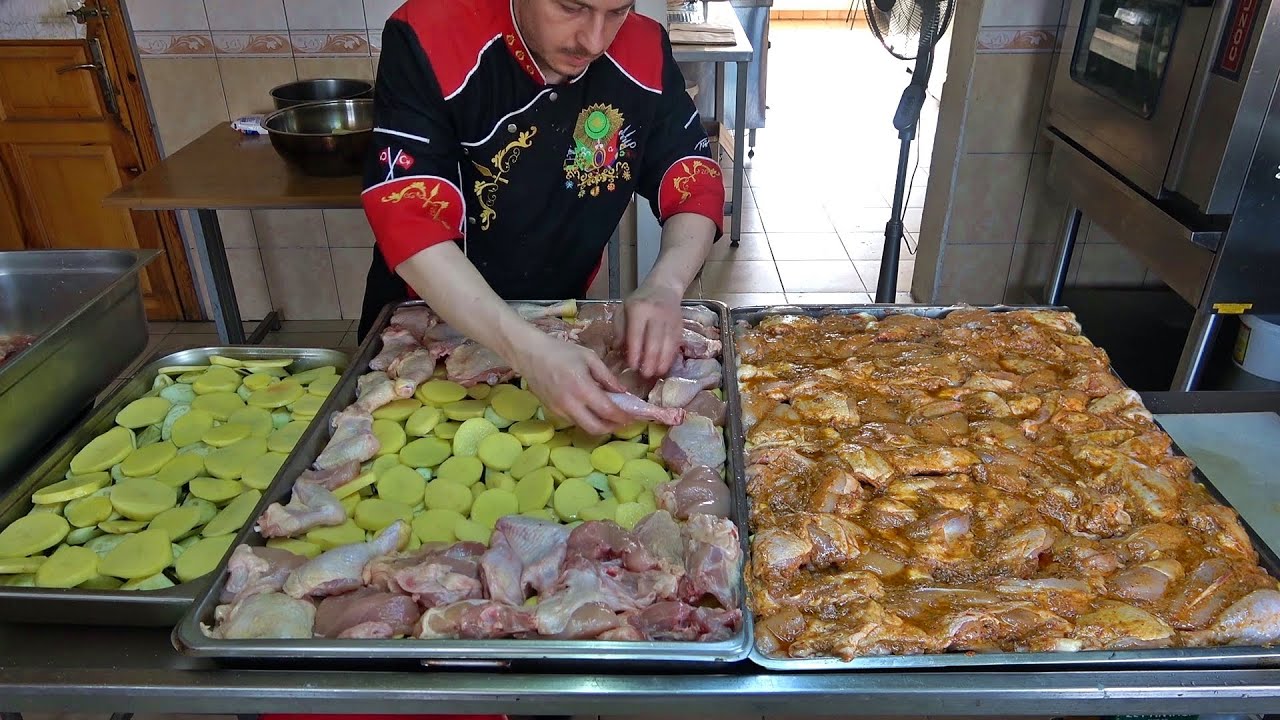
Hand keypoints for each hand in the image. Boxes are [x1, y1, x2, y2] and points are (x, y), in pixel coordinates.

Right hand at [510, 333, 630, 435]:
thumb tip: (622, 392)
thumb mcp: (589, 357)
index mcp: (582, 388)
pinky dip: (586, 419)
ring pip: (584, 427)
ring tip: (609, 415)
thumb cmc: (561, 351)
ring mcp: (559, 410)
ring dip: (599, 425)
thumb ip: (607, 376)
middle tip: (622, 420)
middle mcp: (570, 403)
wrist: (529, 354)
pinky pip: (574, 421)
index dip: (622, 417)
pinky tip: (591, 409)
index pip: (607, 411)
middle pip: (596, 428)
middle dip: (612, 428)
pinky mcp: (552, 411)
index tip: (632, 417)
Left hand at [619, 284, 681, 377]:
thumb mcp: (623, 310)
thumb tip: (618, 349)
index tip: (633, 366)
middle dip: (650, 361)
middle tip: (645, 375)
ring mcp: (670, 319)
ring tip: (656, 374)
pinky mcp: (679, 325)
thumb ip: (619, 329)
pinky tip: (665, 366)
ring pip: (667, 344)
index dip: (635, 352)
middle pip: (654, 341)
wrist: (664, 287)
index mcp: (638, 309)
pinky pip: (675, 344)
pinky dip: (670, 357)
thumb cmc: (639, 301)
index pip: (636, 335)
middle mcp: (656, 314)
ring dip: (662, 361)